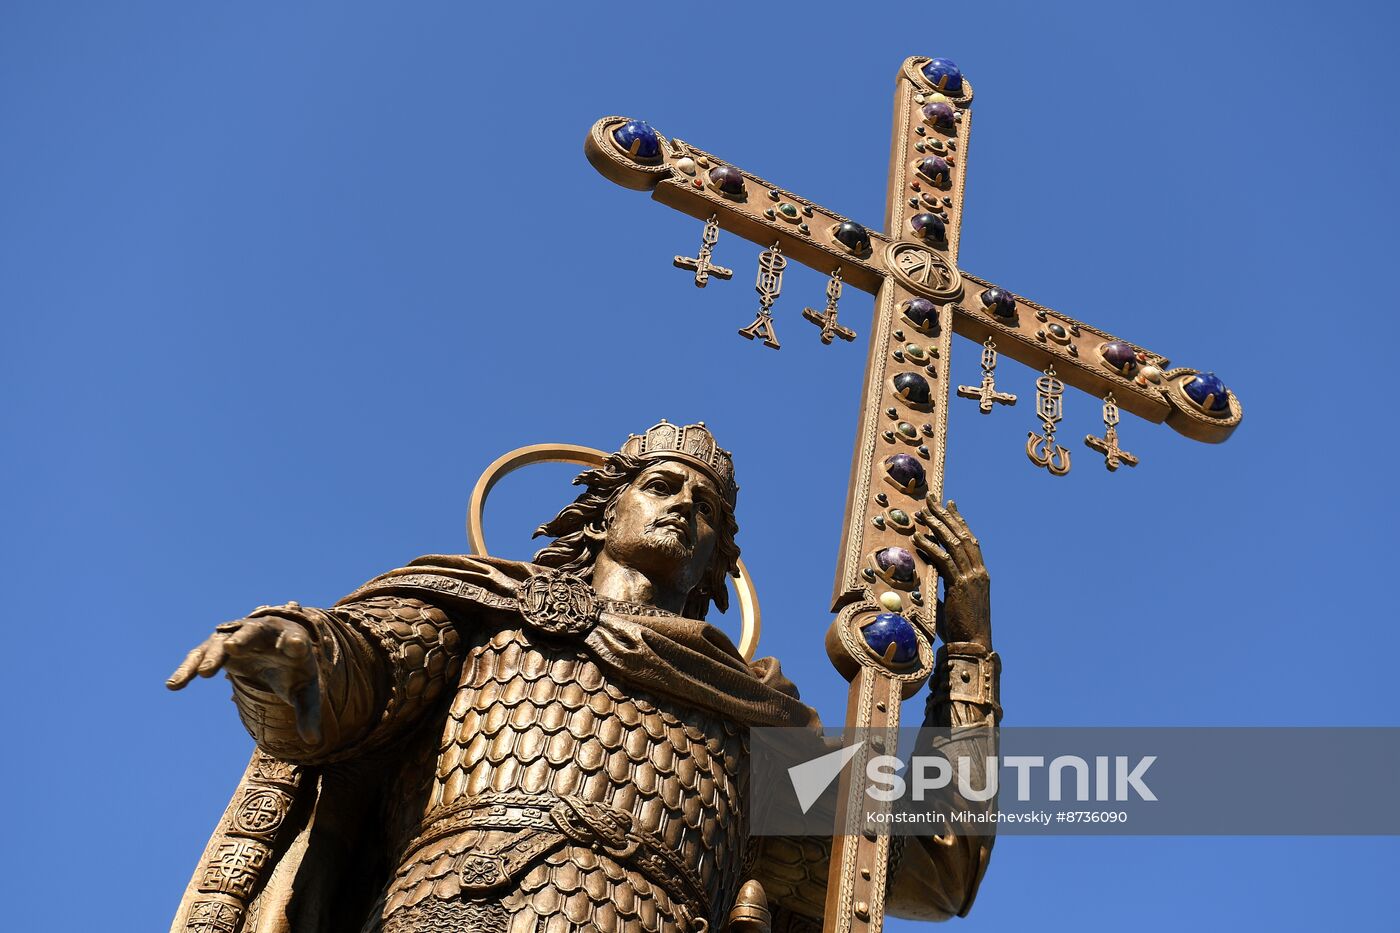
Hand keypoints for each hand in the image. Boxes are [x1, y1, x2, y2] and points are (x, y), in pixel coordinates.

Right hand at [166, 615, 323, 743]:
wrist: (277, 648)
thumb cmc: (294, 669)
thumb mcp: (305, 690)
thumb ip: (309, 713)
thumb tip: (314, 742)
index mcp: (292, 641)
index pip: (295, 641)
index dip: (295, 644)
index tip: (296, 646)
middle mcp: (264, 632)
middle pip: (254, 631)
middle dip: (244, 638)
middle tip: (232, 648)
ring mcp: (238, 636)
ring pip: (222, 642)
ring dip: (213, 656)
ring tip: (204, 674)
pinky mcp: (218, 645)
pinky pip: (200, 655)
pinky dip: (188, 668)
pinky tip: (174, 686)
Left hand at [915, 499, 991, 649]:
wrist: (973, 645)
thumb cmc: (961, 628)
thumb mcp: (952, 602)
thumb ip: (944, 586)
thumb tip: (927, 578)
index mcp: (980, 573)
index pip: (970, 539)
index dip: (959, 520)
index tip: (949, 504)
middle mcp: (978, 571)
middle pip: (962, 535)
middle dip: (946, 515)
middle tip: (932, 498)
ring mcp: (971, 577)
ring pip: (954, 544)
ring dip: (937, 525)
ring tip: (922, 512)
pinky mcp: (960, 586)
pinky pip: (944, 561)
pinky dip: (930, 547)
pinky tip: (918, 537)